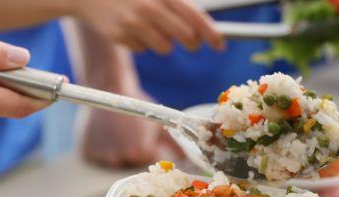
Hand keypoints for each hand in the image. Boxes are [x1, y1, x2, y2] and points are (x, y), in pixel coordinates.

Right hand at [72, 0, 223, 53]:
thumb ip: (177, 6)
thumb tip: (202, 31)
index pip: (195, 17)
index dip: (211, 34)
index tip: (220, 45)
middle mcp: (149, 7)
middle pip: (185, 37)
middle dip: (192, 43)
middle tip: (191, 43)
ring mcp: (132, 23)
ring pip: (164, 47)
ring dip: (163, 42)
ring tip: (150, 27)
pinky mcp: (118, 35)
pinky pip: (142, 49)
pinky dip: (140, 42)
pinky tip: (129, 27)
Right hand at [82, 91, 182, 167]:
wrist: (110, 88)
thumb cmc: (137, 105)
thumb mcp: (158, 123)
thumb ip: (173, 143)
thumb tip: (185, 157)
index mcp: (141, 152)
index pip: (147, 162)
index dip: (147, 149)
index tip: (142, 136)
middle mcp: (122, 157)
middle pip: (130, 164)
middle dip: (132, 152)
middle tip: (128, 133)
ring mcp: (103, 156)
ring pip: (113, 161)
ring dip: (115, 151)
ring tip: (116, 132)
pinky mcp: (87, 153)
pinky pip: (96, 158)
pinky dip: (99, 149)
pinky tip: (103, 134)